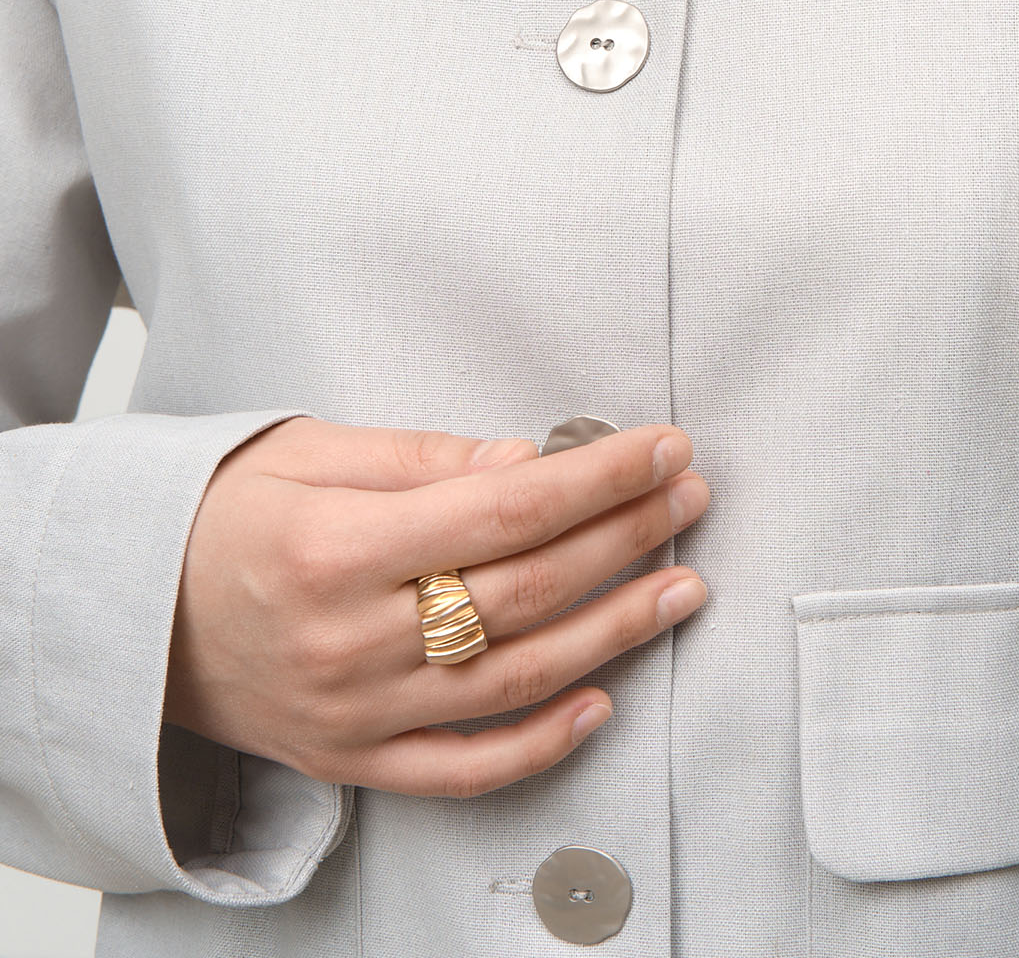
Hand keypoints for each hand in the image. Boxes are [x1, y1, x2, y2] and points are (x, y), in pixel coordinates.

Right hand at [163, 416, 709, 797]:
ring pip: (516, 680)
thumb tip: (532, 462)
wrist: (131, 611)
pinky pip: (463, 769)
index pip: (505, 510)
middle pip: (525, 590)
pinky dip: (541, 744)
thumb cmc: (224, 515)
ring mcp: (354, 712)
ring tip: (681, 586)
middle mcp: (349, 638)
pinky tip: (606, 700)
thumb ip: (425, 459)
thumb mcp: (309, 452)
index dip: (599, 478)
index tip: (663, 447)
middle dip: (625, 537)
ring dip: (615, 632)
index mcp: (337, 547)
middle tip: (688, 497)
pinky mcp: (353, 761)